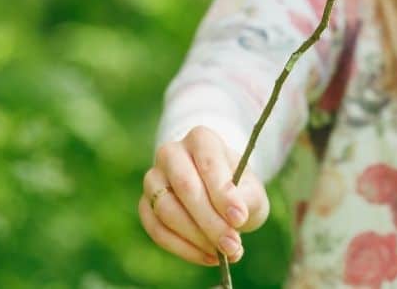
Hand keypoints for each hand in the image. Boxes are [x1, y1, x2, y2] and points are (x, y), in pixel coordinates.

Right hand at [139, 126, 269, 266]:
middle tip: (232, 245)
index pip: (208, 162)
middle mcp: (171, 153)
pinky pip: (156, 229)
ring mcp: (153, 178)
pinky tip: (207, 256)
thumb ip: (245, 199)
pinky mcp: (145, 204)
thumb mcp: (251, 189)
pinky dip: (183, 248)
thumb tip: (234, 219)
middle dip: (210, 221)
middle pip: (184, 186)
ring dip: (196, 237)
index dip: (223, 192)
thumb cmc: (237, 189)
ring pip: (166, 209)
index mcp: (201, 139)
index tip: (240, 218)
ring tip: (223, 253)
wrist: (218, 194)